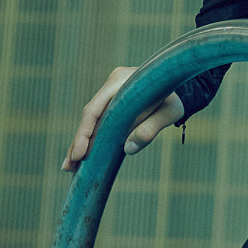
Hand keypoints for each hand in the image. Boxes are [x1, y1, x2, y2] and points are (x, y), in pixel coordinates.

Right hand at [62, 66, 184, 171]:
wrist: (178, 86)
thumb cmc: (175, 98)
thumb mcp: (169, 112)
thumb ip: (151, 128)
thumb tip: (128, 149)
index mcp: (120, 81)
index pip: (94, 109)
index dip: (84, 132)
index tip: (79, 154)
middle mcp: (110, 85)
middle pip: (89, 116)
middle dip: (78, 142)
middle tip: (68, 167)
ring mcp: (109, 93)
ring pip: (91, 120)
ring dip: (81, 143)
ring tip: (70, 167)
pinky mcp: (111, 103)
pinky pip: (99, 121)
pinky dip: (91, 138)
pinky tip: (82, 155)